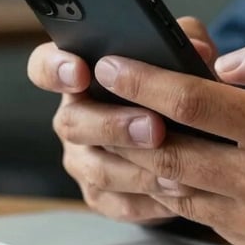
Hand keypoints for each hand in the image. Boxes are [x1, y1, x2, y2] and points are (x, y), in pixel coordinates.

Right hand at [27, 17, 217, 223]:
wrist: (191, 135)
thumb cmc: (174, 84)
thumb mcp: (181, 53)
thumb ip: (187, 41)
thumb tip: (199, 50)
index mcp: (80, 75)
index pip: (45, 66)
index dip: (56, 69)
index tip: (81, 71)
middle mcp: (73, 116)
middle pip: (72, 122)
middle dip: (114, 125)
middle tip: (153, 126)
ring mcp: (83, 158)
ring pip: (96, 168)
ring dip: (137, 169)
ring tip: (175, 169)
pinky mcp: (102, 195)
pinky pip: (119, 203)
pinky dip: (150, 199)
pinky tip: (178, 192)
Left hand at [91, 30, 244, 244]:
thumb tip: (223, 63)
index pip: (192, 102)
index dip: (142, 81)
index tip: (110, 66)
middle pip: (170, 154)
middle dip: (122, 127)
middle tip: (91, 104)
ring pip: (182, 193)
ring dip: (144, 164)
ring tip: (118, 136)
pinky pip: (210, 220)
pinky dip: (183, 194)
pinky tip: (170, 172)